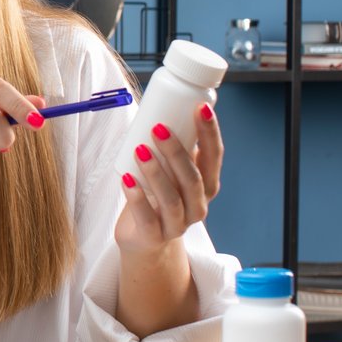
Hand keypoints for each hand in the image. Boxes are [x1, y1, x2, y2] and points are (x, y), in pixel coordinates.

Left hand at [114, 104, 223, 254]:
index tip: (200, 107)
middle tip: (158, 128)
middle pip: (193, 179)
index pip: (214, 157)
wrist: (145, 239)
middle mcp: (197, 206)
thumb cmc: (158, 195)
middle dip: (177, 152)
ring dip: (156, 172)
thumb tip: (166, 101)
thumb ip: (174, 146)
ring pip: (172, 199)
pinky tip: (127, 180)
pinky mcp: (154, 236)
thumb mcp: (172, 171)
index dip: (210, 133)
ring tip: (140, 150)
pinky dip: (137, 197)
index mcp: (207, 185)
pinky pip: (147, 218)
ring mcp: (177, 224)